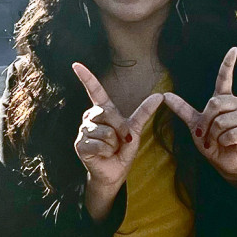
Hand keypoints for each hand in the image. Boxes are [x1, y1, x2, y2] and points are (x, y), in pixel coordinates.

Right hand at [72, 62, 164, 216]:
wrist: (114, 172)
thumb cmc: (122, 150)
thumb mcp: (135, 129)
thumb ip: (144, 112)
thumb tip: (160, 95)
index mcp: (102, 111)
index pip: (94, 90)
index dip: (86, 77)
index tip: (76, 64)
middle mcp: (90, 117)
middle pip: (108, 113)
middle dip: (120, 128)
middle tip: (121, 140)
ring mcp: (83, 131)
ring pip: (106, 132)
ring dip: (114, 144)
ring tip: (111, 149)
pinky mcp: (80, 145)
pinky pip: (100, 144)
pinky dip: (107, 152)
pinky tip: (103, 155)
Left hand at [163, 46, 236, 183]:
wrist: (224, 163)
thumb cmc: (212, 143)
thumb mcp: (194, 125)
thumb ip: (182, 109)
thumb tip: (165, 95)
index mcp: (223, 100)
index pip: (225, 78)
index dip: (228, 64)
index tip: (234, 48)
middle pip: (215, 103)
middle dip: (205, 123)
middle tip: (206, 135)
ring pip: (221, 121)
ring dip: (214, 136)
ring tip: (218, 141)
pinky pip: (230, 134)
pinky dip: (223, 143)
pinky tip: (228, 145)